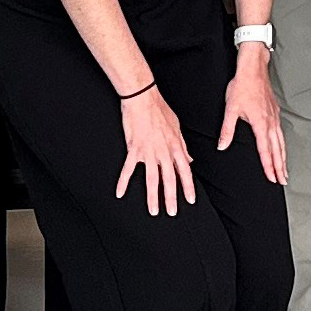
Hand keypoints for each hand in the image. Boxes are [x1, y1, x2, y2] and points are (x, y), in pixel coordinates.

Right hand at [115, 82, 195, 217]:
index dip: (188, 186)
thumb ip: (183, 145)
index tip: (190, 200)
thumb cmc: (160, 109)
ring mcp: (149, 152)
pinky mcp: (134, 149)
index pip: (185, 171)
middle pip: (169, 179)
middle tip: (171, 212)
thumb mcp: (177, 127)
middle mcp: (164, 151)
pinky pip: (128, 169)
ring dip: (153, 197)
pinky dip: (123, 182)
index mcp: (176, 146)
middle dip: (171, 198)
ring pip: (152, 179)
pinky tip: (120, 193)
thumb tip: (189, 160)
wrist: (143, 98)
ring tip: (153, 211)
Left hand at [217, 45, 284, 183]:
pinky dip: (283, 145)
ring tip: (285, 170)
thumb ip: (227, 130)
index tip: (272, 178)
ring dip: (283, 158)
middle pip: (277, 149)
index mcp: (260, 123)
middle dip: (280, 167)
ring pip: (281, 142)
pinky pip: (281, 133)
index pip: (265, 150)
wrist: (253, 69)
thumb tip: (222, 146)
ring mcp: (274, 117)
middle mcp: (270, 122)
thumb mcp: (231, 109)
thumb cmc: (242, 87)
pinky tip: (282, 148)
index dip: (268, 166)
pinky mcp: (275, 112)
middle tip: (283, 180)